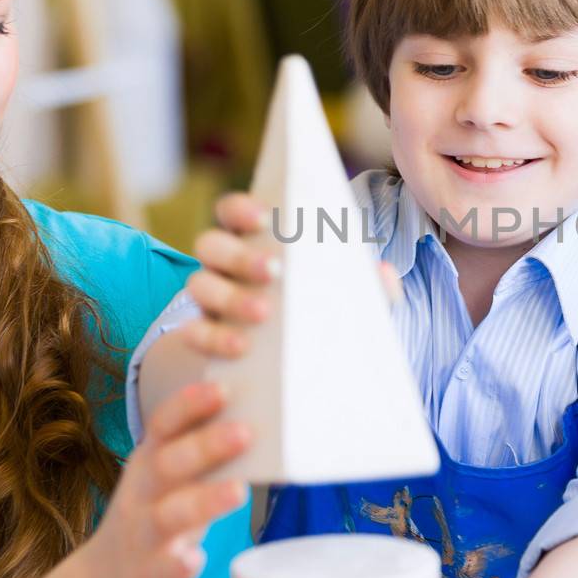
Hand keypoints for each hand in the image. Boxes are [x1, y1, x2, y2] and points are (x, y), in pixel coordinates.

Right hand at [71, 382, 250, 577]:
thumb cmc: (154, 518)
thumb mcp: (168, 476)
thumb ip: (203, 450)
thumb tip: (262, 417)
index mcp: (150, 461)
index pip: (165, 423)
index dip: (190, 403)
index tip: (223, 386)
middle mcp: (143, 492)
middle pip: (170, 462)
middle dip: (206, 445)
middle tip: (245, 431)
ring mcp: (145, 534)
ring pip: (169, 514)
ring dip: (203, 501)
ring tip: (238, 491)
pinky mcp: (151, 575)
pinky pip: (164, 568)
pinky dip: (179, 564)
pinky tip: (195, 560)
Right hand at [185, 194, 401, 360]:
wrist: (309, 370)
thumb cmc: (326, 315)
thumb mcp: (350, 300)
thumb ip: (368, 286)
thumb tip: (384, 272)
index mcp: (254, 241)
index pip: (232, 211)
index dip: (241, 207)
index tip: (264, 215)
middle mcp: (224, 265)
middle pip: (211, 245)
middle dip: (239, 254)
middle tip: (274, 270)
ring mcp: (210, 300)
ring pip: (199, 284)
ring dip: (229, 296)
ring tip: (264, 313)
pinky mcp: (204, 336)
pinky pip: (193, 333)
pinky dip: (212, 337)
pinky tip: (241, 347)